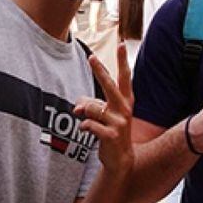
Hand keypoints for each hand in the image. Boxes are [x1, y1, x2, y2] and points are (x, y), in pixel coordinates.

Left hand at [74, 43, 134, 179]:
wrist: (121, 158)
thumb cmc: (111, 130)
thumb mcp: (102, 114)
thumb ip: (89, 104)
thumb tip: (77, 106)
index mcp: (125, 100)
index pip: (124, 77)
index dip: (122, 61)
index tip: (120, 44)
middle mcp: (124, 108)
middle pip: (110, 85)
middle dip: (99, 71)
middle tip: (91, 58)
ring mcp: (119, 122)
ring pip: (92, 108)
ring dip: (85, 113)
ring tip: (89, 121)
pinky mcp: (112, 134)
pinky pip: (88, 124)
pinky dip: (84, 126)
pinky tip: (89, 131)